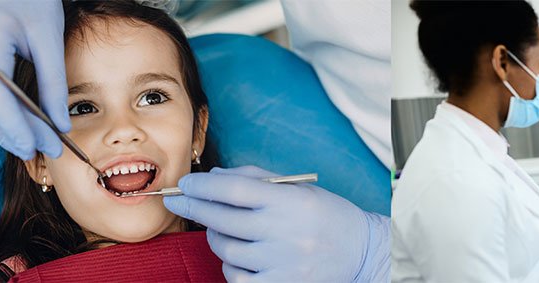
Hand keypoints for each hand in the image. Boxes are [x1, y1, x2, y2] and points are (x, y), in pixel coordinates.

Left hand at [163, 166, 388, 281]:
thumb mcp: (297, 188)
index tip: (185, 184)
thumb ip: (255, 179)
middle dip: (193, 207)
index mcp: (291, 201)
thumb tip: (212, 177)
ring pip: (225, 250)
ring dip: (216, 236)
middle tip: (179, 201)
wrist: (360, 252)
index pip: (234, 189)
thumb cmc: (325, 216)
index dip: (203, 186)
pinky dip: (230, 266)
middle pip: (222, 219)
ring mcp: (282, 263)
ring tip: (224, 229)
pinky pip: (235, 277)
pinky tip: (240, 256)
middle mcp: (286, 232)